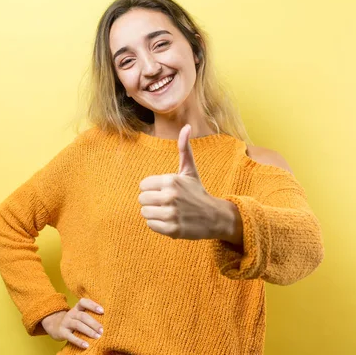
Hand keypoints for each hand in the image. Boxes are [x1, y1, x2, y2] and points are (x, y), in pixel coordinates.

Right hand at [40, 298, 103, 348]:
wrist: (54, 326)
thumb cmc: (73, 320)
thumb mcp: (78, 315)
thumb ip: (89, 315)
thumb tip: (107, 320)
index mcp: (76, 308)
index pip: (83, 302)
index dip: (92, 305)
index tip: (102, 311)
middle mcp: (71, 314)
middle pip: (83, 316)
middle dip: (93, 323)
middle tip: (102, 330)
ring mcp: (66, 323)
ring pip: (78, 325)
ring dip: (89, 331)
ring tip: (97, 337)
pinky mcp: (62, 332)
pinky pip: (71, 337)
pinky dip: (79, 341)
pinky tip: (86, 345)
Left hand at [138, 124, 232, 239]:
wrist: (214, 216)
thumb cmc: (197, 192)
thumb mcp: (190, 170)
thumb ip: (184, 149)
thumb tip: (187, 126)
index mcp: (170, 180)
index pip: (142, 186)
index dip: (151, 189)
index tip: (163, 191)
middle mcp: (170, 196)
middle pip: (142, 199)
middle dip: (151, 201)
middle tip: (165, 203)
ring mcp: (171, 213)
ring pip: (144, 213)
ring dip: (153, 213)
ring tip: (167, 211)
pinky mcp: (172, 229)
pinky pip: (151, 225)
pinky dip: (158, 224)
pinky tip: (169, 221)